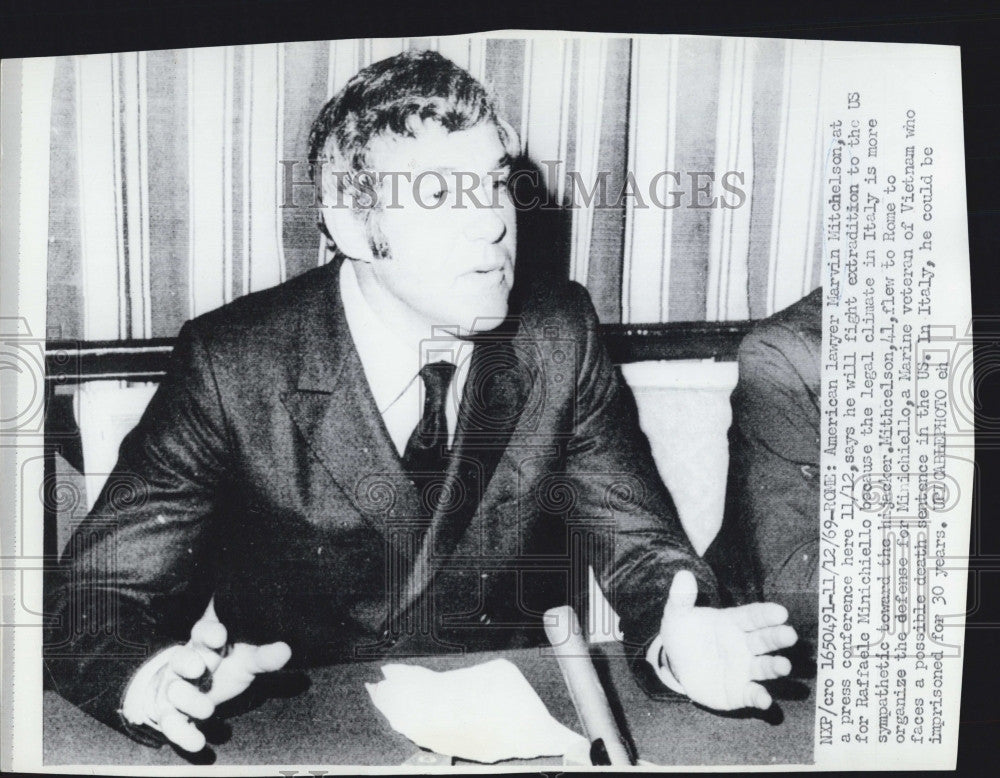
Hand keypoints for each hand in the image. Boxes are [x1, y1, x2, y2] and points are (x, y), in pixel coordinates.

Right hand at [128, 610, 290, 751]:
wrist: (194, 686)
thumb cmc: (225, 666)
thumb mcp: (246, 661)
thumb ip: (263, 657)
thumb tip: (285, 651)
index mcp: (205, 643)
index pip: (203, 631)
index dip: (209, 632)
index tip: (220, 636)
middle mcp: (185, 663)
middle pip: (181, 658)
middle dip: (187, 663)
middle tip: (199, 668)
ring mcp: (174, 687)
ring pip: (174, 690)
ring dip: (188, 699)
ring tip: (208, 709)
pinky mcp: (169, 712)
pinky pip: (170, 723)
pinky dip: (182, 734)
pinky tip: (197, 743)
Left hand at [659, 570, 796, 710]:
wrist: (677, 664)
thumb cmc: (684, 634)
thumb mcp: (677, 615)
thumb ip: (681, 598)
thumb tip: (683, 574)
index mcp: (733, 622)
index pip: (753, 616)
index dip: (766, 614)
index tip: (781, 612)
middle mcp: (745, 645)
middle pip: (764, 640)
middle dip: (777, 637)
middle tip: (790, 635)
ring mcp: (744, 669)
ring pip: (764, 667)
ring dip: (775, 667)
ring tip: (785, 666)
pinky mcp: (740, 691)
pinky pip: (752, 694)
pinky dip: (760, 697)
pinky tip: (764, 700)